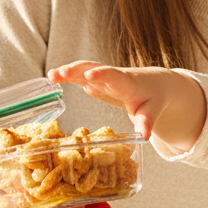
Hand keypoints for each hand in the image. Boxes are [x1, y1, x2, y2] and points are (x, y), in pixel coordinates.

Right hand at [48, 61, 205, 150]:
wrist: (154, 84)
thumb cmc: (152, 99)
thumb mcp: (152, 112)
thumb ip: (146, 123)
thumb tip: (144, 137)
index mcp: (128, 84)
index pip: (114, 77)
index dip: (102, 75)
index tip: (90, 75)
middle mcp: (114, 76)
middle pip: (95, 69)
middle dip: (79, 70)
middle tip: (63, 73)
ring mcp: (104, 76)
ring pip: (85, 69)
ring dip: (69, 71)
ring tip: (52, 75)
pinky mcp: (97, 79)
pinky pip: (81, 74)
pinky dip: (68, 74)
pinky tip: (53, 76)